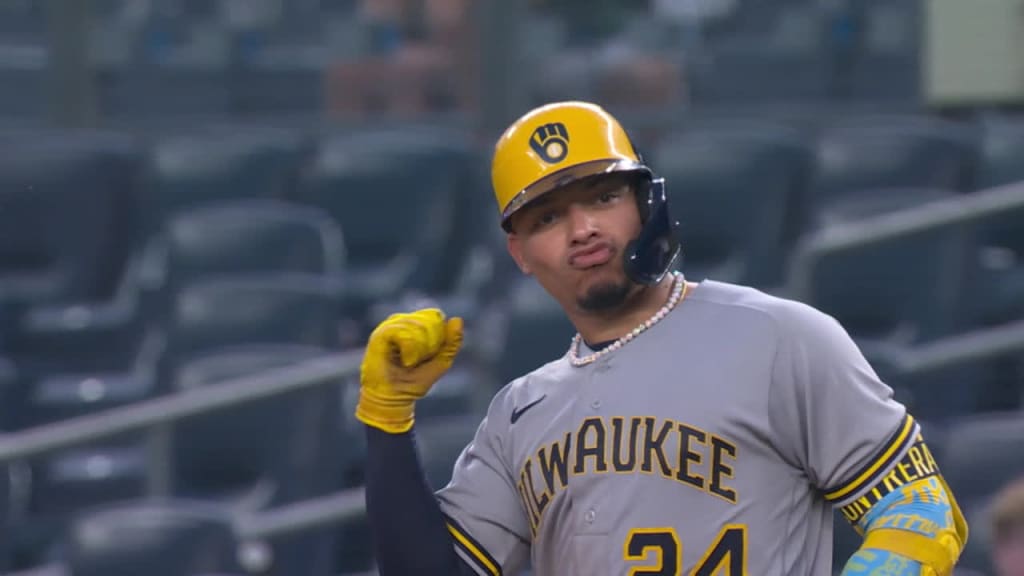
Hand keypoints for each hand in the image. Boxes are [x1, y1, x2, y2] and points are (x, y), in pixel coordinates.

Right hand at [355, 308, 463, 432]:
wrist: (394, 399)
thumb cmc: (415, 380)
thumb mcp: (441, 361)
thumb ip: (452, 342)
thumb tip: (457, 319)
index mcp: (414, 323)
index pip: (435, 316)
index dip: (438, 336)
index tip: (428, 356)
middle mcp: (401, 321)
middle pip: (429, 320)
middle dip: (430, 345)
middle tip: (417, 361)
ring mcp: (390, 326)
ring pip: (418, 327)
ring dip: (420, 350)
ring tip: (409, 362)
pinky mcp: (381, 335)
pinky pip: (404, 334)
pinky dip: (410, 350)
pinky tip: (406, 361)